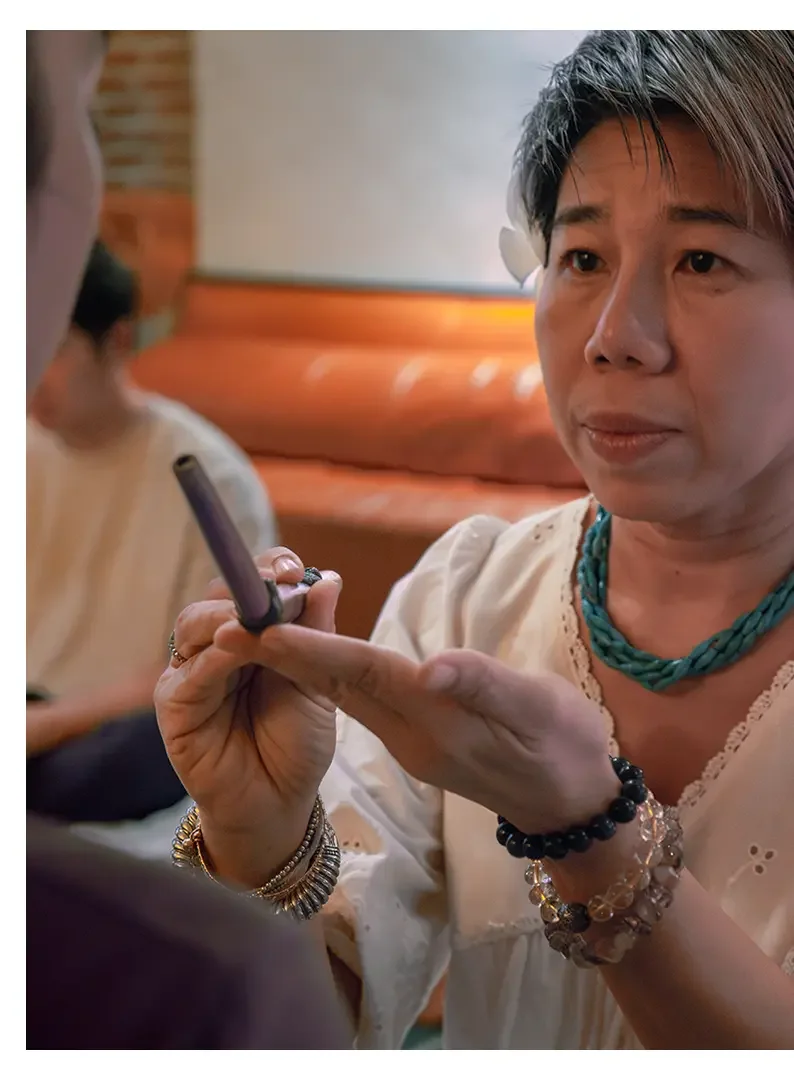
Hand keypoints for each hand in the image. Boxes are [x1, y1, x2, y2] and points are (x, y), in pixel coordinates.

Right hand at [154, 548, 341, 885]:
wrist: (281, 802)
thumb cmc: (297, 742)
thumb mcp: (317, 680)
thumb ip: (316, 631)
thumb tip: (327, 577)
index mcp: (251, 634)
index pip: (249, 583)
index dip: (267, 568)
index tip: (292, 568)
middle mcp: (214, 645)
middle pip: (217, 595)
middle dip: (247, 586)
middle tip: (280, 589)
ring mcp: (190, 672)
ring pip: (194, 623)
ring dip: (227, 615)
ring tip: (257, 618)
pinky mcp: (174, 705)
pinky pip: (189, 671)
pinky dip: (212, 656)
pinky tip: (233, 649)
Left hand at [211, 623, 618, 835]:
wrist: (570, 804)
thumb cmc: (564, 747)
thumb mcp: (537, 710)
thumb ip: (484, 685)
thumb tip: (432, 666)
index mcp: (435, 719)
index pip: (361, 675)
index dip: (310, 649)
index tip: (258, 631)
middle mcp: (409, 733)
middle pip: (337, 685)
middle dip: (282, 655)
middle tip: (226, 625)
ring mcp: (410, 742)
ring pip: (345, 695)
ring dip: (299, 664)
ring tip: (254, 633)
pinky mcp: (418, 743)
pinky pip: (363, 703)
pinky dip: (333, 673)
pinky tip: (316, 653)